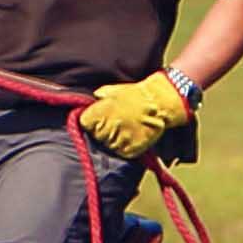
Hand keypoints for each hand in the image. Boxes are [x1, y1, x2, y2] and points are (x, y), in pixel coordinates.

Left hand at [78, 71, 192, 160]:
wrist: (158, 104)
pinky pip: (121, 152)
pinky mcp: (129, 150)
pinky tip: (131, 136)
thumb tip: (93, 99)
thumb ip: (100, 97)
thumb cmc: (136, 95)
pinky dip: (124, 147)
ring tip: (125, 129)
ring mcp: (117, 140)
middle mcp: (106, 129)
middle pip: (96, 136)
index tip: (98, 119)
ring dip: (114, 139)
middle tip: (115, 124)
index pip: (84, 123)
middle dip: (102, 131)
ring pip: (108, 145)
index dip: (91, 121)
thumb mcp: (114, 90)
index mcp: (98, 114)